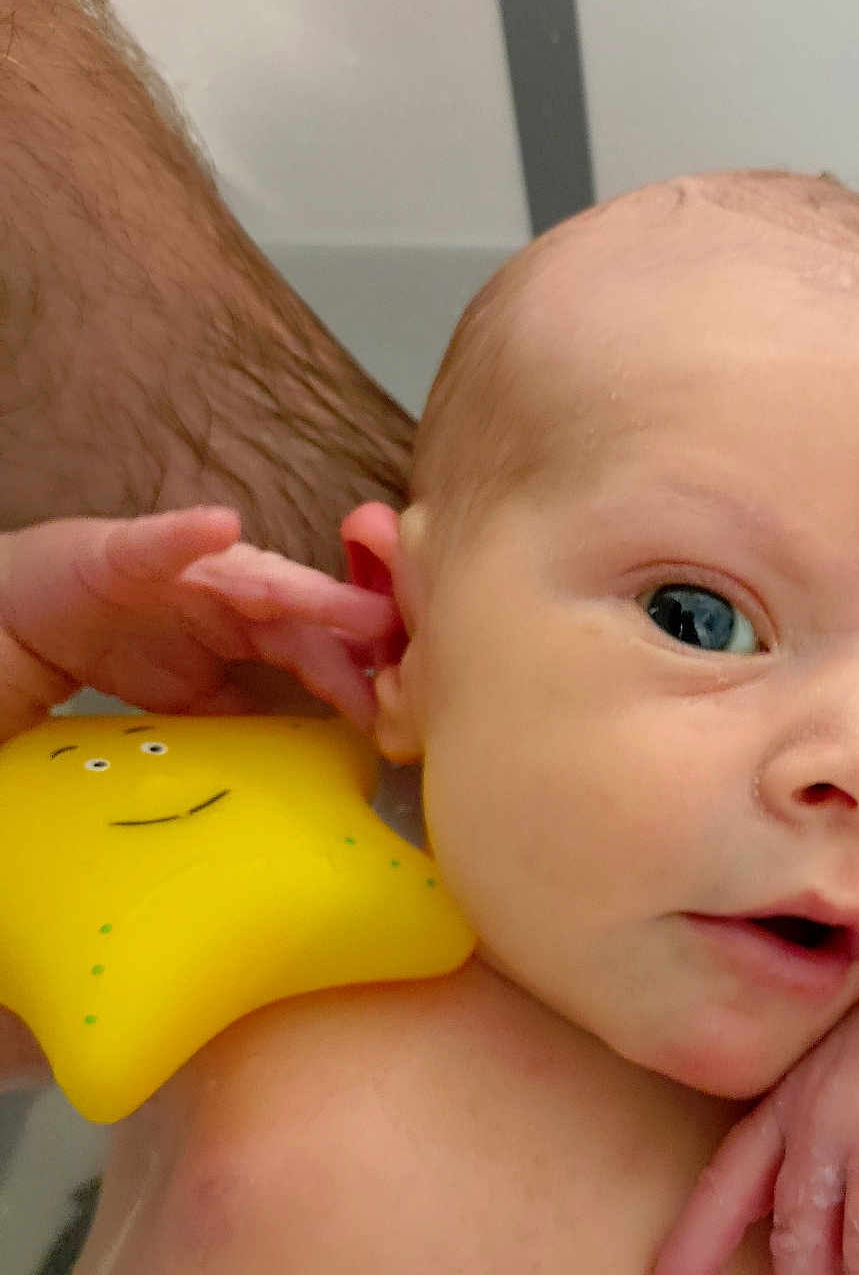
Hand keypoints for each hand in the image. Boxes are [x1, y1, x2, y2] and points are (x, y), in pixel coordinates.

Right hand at [0, 507, 396, 732]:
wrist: (33, 618)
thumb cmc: (124, 642)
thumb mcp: (195, 697)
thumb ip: (248, 711)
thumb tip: (308, 749)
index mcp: (253, 623)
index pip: (319, 649)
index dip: (359, 672)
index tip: (406, 702)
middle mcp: (234, 587)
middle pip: (304, 610)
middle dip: (352, 626)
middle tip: (401, 643)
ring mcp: (188, 567)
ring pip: (254, 575)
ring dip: (301, 587)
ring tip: (345, 602)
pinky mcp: (130, 552)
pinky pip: (163, 543)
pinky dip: (191, 534)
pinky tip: (220, 525)